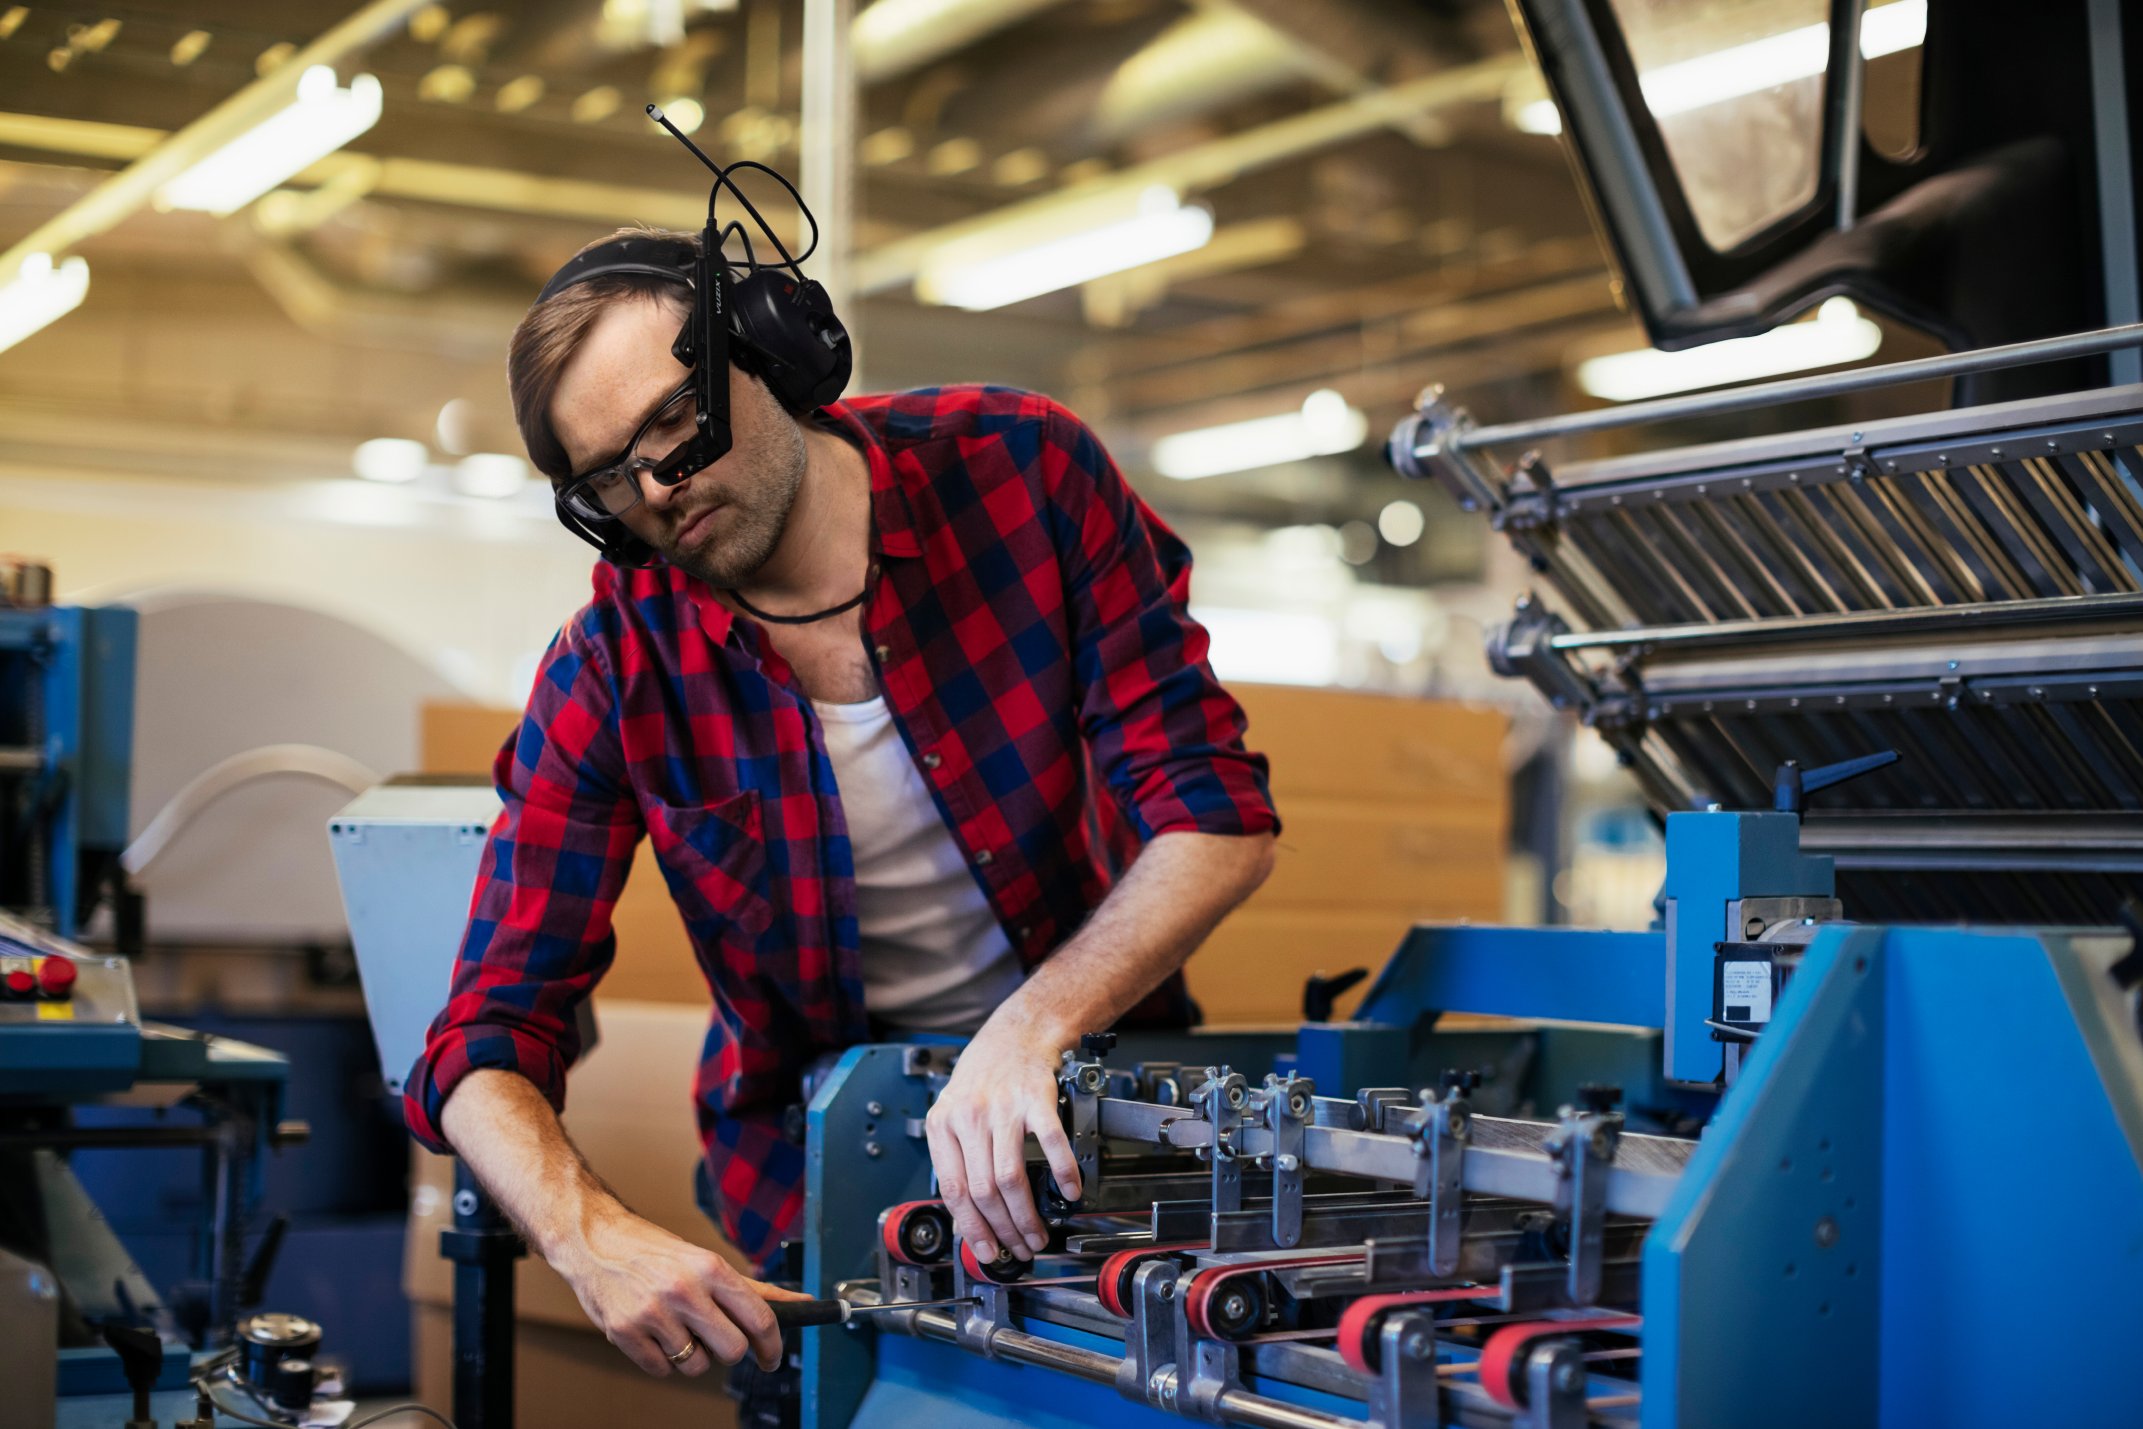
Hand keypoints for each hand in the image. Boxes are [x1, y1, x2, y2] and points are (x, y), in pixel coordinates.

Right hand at [556, 1207, 812, 1375]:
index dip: (772, 1345)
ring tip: (678, 1330)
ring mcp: (652, 1313)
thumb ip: (750, 1288)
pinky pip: (661, 1370)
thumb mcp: (705, 1260)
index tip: (771, 1357)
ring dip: (693, 1356)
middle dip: (730, 1352)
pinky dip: (662, 1360)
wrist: (595, 1242)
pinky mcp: (625, 1333)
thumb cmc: (654, 1251)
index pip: (760, 1318)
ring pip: (696, 1366)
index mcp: (710, 1268)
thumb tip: (798, 1302)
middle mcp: (683, 1290)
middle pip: (733, 1350)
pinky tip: (655, 1335)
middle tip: (718, 1340)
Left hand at [923, 1013, 1082, 1265]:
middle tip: (1019, 1247)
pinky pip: (1051, 1144)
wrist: (1016, 1035)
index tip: (986, 1251)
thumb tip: (968, 1216)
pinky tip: (1070, 1191)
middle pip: (984, 1191)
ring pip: (1010, 1177)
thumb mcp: (954, 1113)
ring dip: (1027, 1215)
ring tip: (1038, 1233)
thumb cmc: (985, 1077)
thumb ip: (956, 1158)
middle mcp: (970, 1116)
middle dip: (1003, 1229)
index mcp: (943, 1124)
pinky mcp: (1036, 1098)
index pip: (954, 1190)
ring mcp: (1004, 1107)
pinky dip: (1062, 1173)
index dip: (971, 1228)